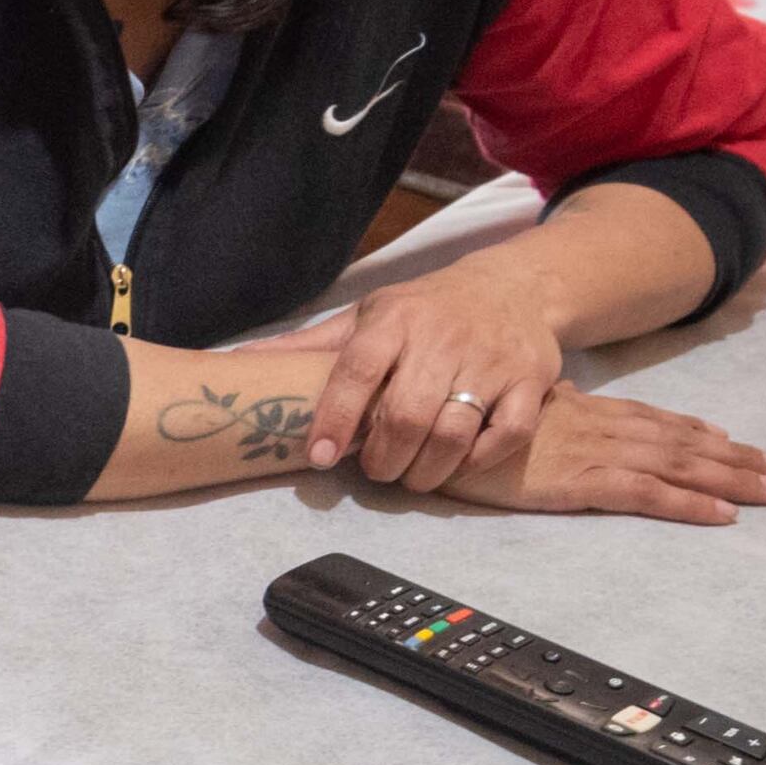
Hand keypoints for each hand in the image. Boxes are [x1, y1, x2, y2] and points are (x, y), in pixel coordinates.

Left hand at [304, 254, 567, 493]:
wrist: (513, 288)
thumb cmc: (424, 311)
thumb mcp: (366, 317)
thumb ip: (309, 348)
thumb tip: (233, 363)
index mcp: (395, 320)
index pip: (357, 370)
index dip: (334, 418)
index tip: (319, 457)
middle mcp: (444, 338)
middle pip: (407, 415)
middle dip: (383, 459)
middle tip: (375, 470)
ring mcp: (492, 360)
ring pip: (454, 433)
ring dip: (425, 470)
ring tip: (411, 476)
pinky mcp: (532, 381)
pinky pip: (507, 435)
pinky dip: (478, 461)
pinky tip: (457, 464)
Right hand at [439, 389, 765, 525]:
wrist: (430, 418)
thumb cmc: (459, 418)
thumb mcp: (507, 409)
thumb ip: (537, 412)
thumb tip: (550, 404)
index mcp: (584, 411)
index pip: (657, 421)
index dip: (702, 434)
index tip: (737, 443)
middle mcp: (601, 428)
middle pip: (683, 443)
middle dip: (737, 458)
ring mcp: (593, 453)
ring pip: (679, 465)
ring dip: (731, 479)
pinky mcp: (579, 482)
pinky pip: (646, 494)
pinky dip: (688, 503)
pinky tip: (722, 515)